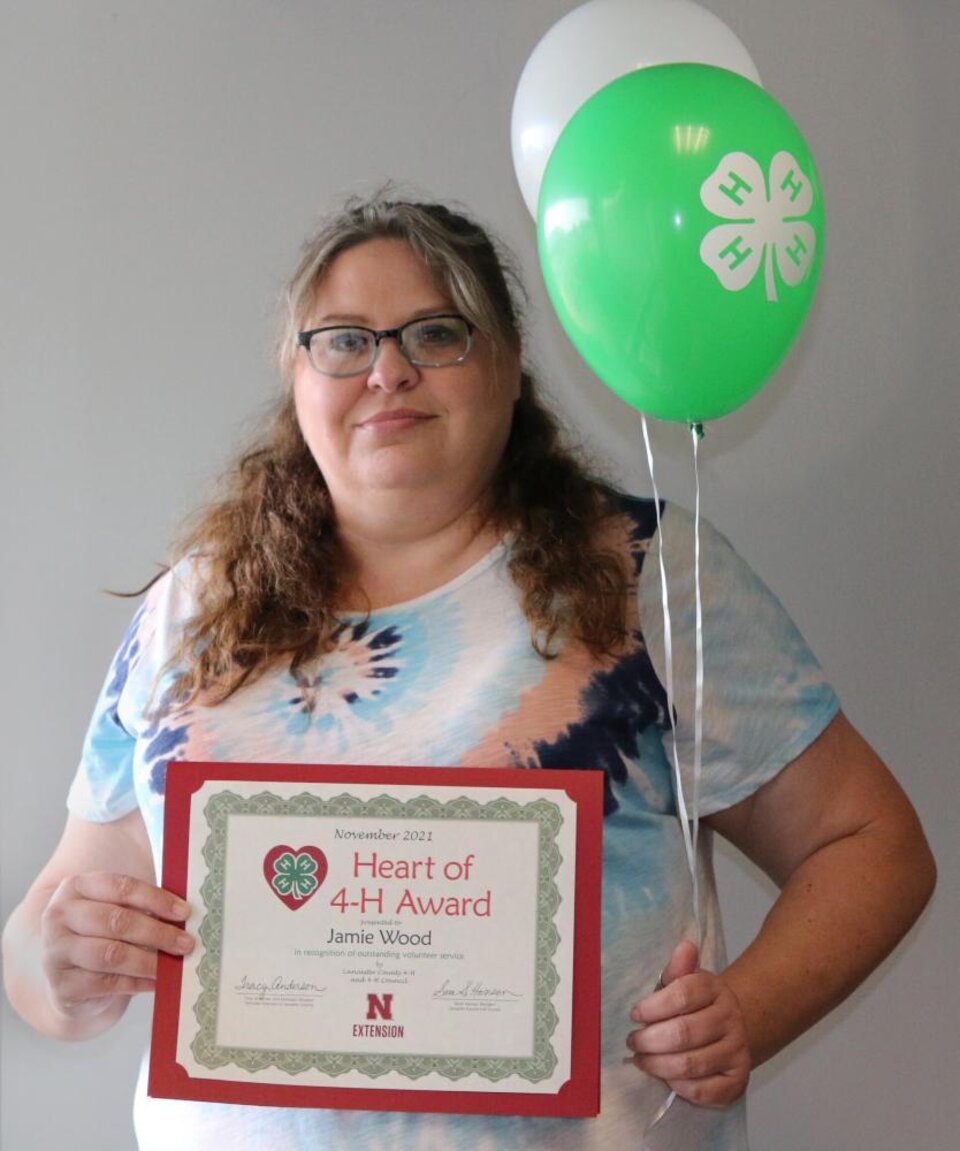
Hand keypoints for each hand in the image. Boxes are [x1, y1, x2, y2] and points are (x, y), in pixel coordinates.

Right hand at [39, 872, 192, 1019]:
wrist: (69, 977)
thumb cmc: (101, 935)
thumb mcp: (115, 910)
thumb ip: (141, 905)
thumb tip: (184, 912)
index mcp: (76, 886)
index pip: (121, 887)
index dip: (156, 899)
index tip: (184, 912)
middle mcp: (59, 916)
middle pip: (116, 921)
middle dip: (157, 932)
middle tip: (186, 942)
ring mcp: (56, 952)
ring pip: (111, 954)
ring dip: (149, 960)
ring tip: (173, 964)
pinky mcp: (62, 986)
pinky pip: (108, 984)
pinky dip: (138, 983)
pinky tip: (156, 981)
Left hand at [626, 940, 750, 1106]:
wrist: (729, 1030)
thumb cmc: (694, 1005)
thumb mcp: (685, 982)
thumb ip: (678, 968)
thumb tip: (685, 946)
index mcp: (715, 989)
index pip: (683, 995)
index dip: (653, 1007)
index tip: (634, 1014)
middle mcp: (730, 1019)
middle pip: (684, 1033)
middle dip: (650, 1040)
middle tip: (632, 1042)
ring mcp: (737, 1051)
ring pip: (692, 1064)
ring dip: (659, 1065)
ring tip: (641, 1060)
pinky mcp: (737, 1080)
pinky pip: (704, 1090)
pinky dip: (679, 1086)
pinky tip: (666, 1078)